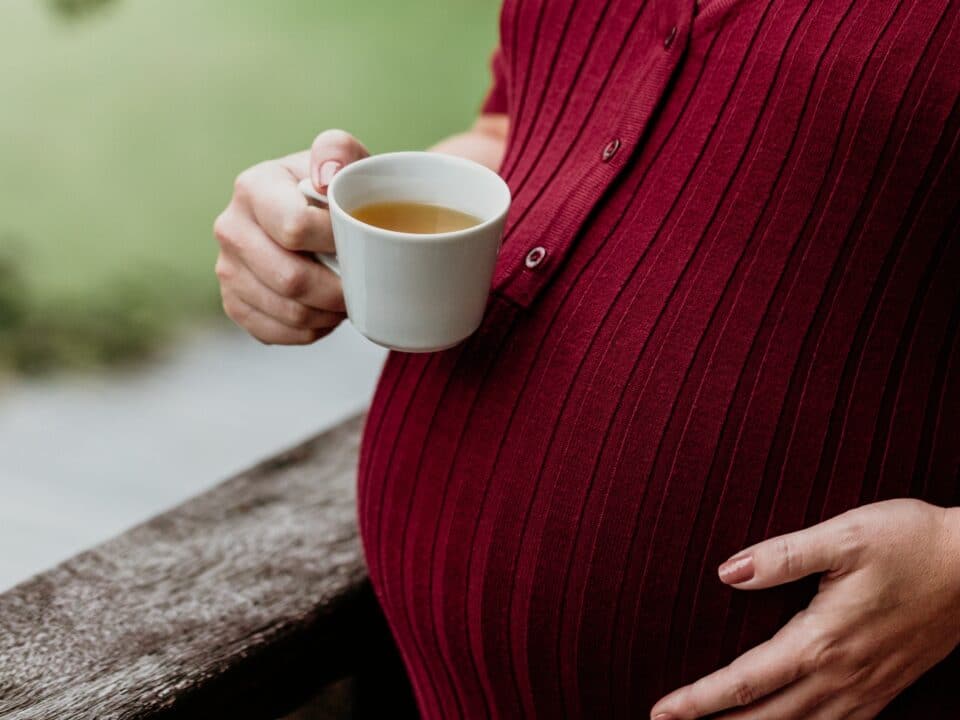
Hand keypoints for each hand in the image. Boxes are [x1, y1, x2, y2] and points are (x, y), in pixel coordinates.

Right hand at [213, 129, 368, 343]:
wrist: (321, 217)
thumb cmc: (338, 190)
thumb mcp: (345, 159)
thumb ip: (339, 151)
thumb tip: (326, 175)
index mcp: (253, 187)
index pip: (295, 229)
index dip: (337, 242)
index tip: (360, 240)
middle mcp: (231, 228)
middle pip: (291, 279)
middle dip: (338, 288)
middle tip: (363, 282)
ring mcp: (227, 270)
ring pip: (289, 312)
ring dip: (329, 312)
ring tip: (347, 295)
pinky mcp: (234, 304)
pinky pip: (278, 333)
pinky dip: (312, 330)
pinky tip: (325, 310)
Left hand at [651, 499, 959, 719]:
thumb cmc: (910, 542)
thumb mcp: (842, 536)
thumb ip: (781, 556)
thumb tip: (726, 573)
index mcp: (820, 639)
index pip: (744, 681)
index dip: (698, 700)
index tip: (661, 711)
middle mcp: (841, 675)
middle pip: (765, 717)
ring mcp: (867, 688)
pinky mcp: (886, 688)